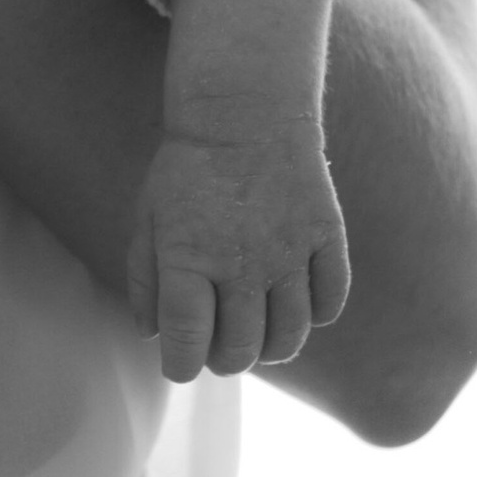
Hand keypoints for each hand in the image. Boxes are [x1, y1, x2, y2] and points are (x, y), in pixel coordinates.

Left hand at [124, 119, 351, 383]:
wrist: (245, 111)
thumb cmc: (188, 170)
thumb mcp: (149, 218)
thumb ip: (146, 281)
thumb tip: (153, 336)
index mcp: (187, 257)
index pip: (187, 341)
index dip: (181, 364)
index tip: (180, 361)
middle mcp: (241, 262)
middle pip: (241, 350)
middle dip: (224, 361)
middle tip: (219, 346)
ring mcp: (289, 251)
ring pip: (290, 338)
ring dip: (270, 348)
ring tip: (256, 331)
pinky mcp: (326, 236)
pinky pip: (330, 303)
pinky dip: (315, 316)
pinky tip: (295, 301)